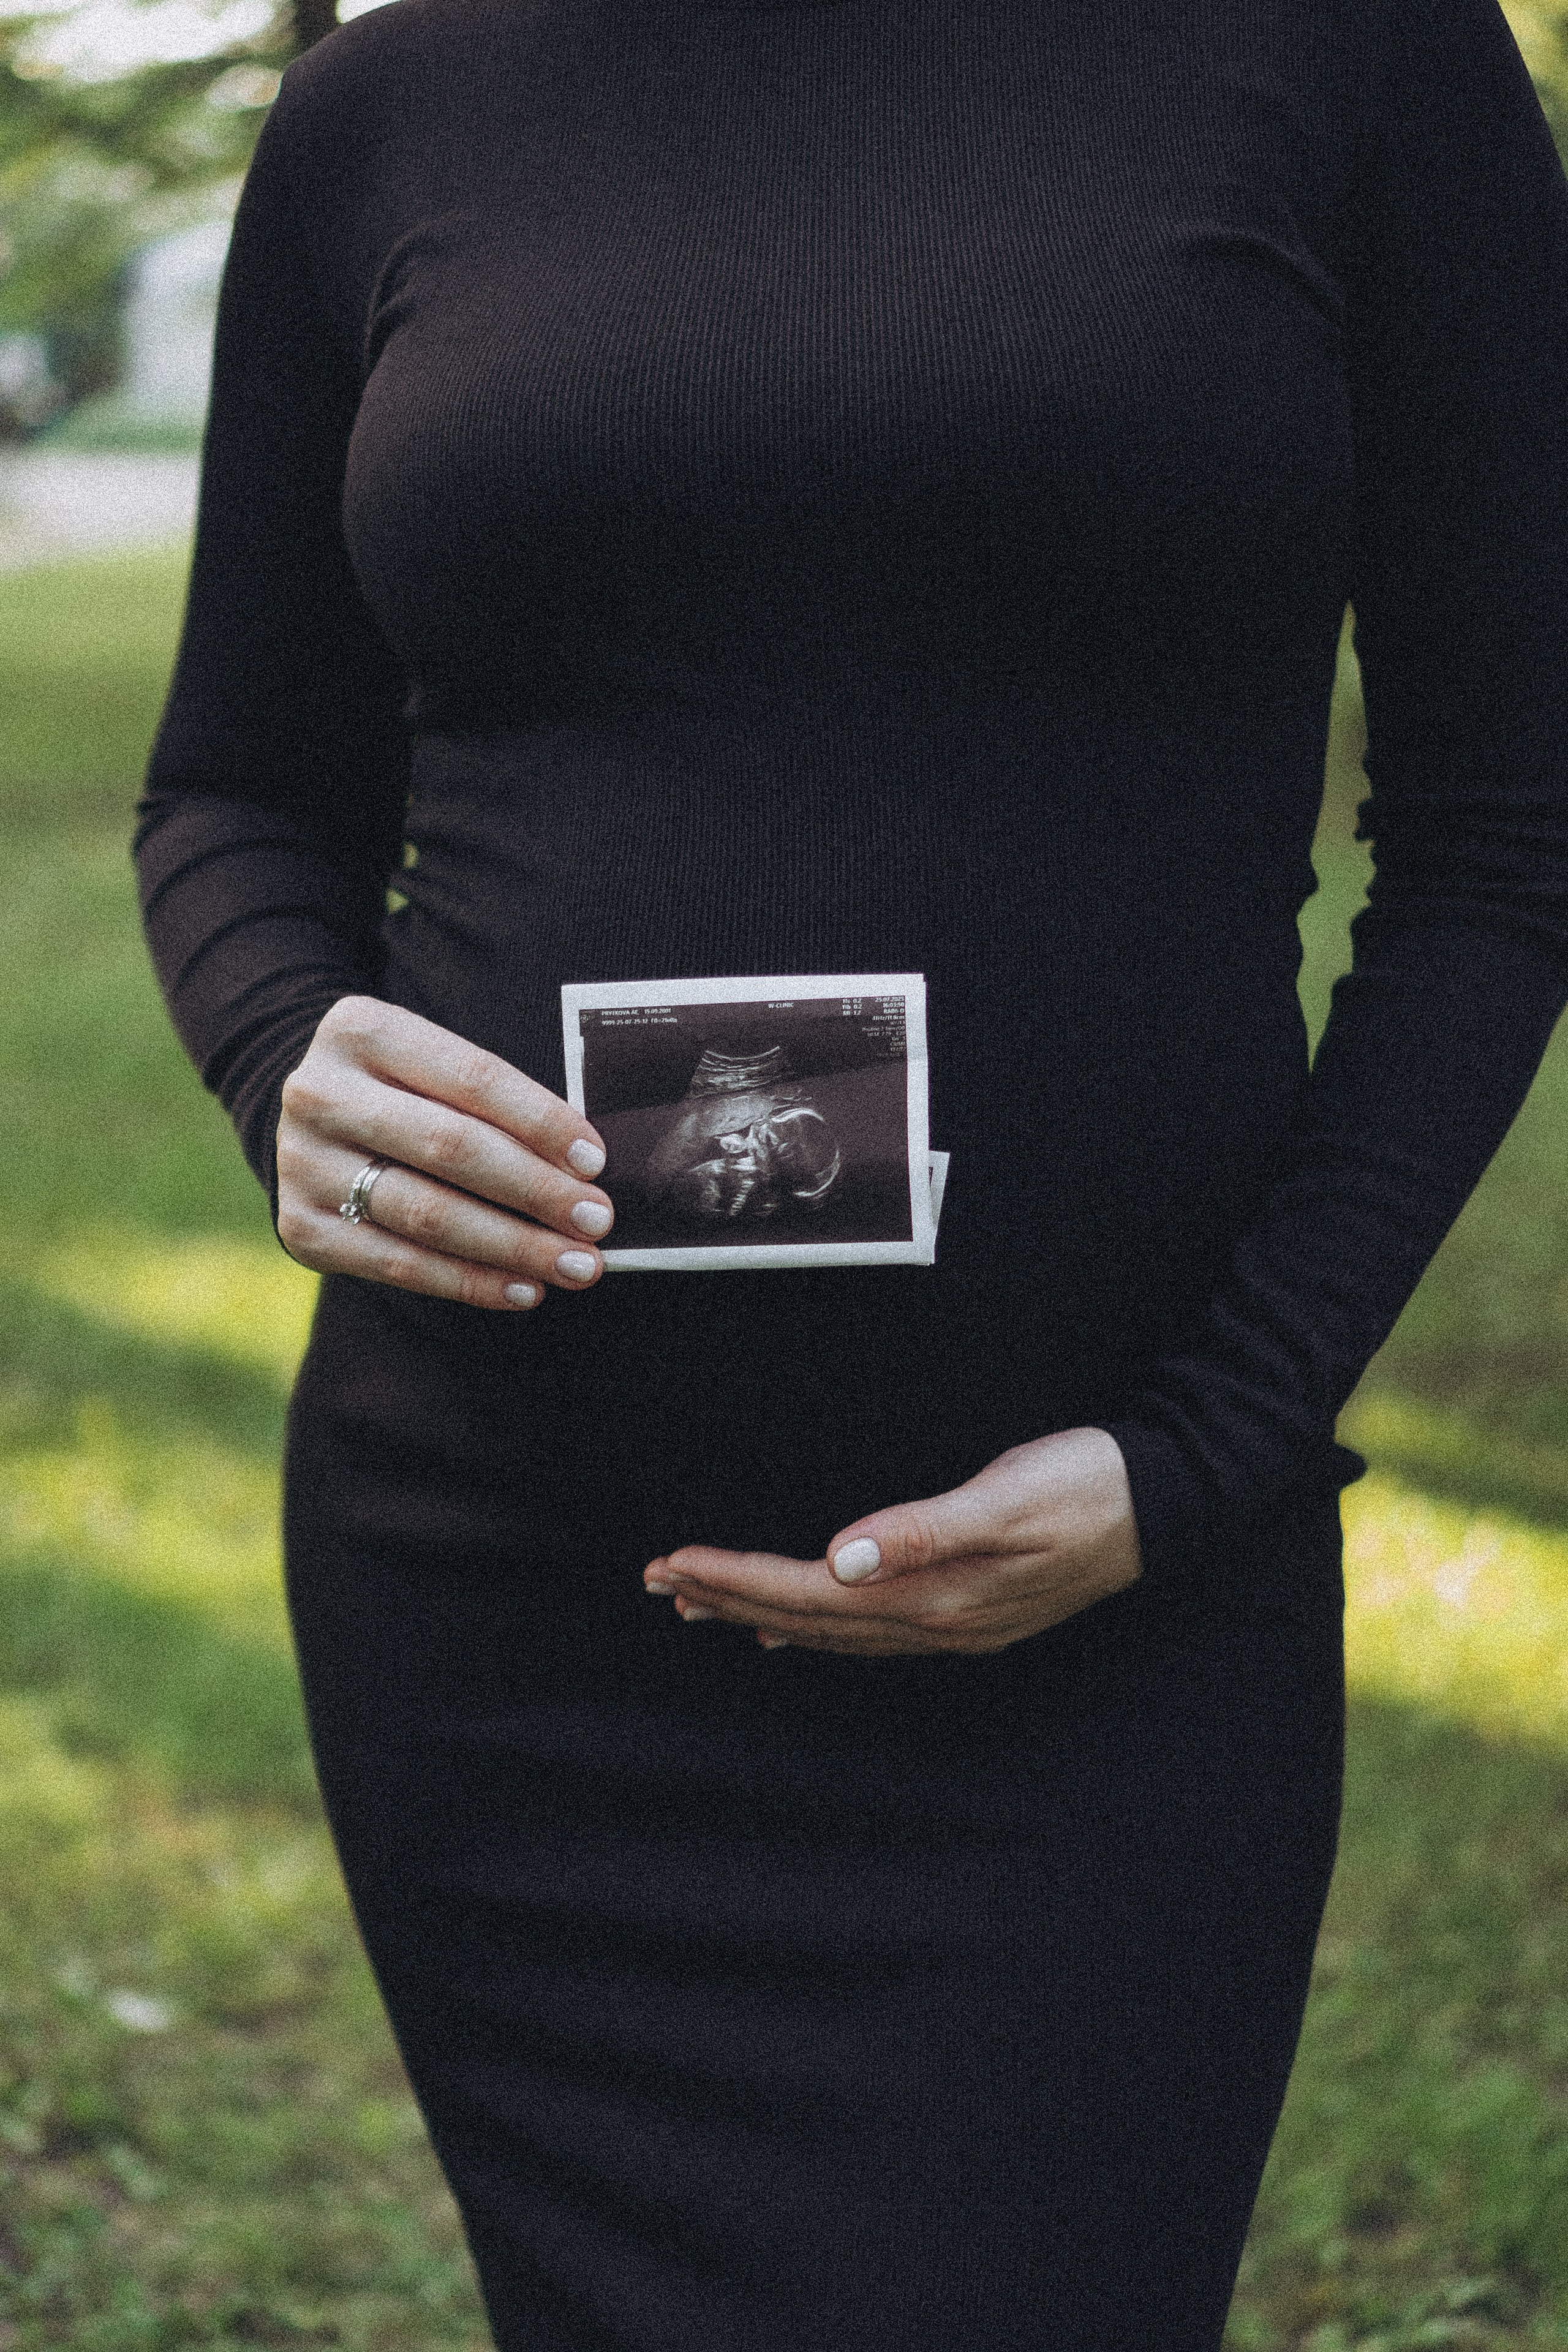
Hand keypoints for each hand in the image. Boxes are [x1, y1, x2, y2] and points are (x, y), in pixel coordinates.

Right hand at [275, 996, 612, 1308]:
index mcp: (362, 1030)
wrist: (314, 1117)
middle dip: (535, 1190)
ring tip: (575, 1264)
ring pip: (427, 1215)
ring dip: (513, 1247)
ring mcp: (303, 1163)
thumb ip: (496, 1102)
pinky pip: (399, 1265)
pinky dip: (470, 1282)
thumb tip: (583, 1170)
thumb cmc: (406, 1089)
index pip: (472, 1079)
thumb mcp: (436, 1065)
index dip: (541, 1122)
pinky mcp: (301, 1226)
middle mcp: (320, 1093)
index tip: (595, 1161)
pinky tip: (523, 1290)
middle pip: (450, 1148)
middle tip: (596, 1221)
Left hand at [644, 1427, 1141, 1654]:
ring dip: (764, 1614)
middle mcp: (937, 1621)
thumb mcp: (1008, 1496)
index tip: (674, 1563)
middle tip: (659, 1581)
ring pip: (835, 1630)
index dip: (737, 1579)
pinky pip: (871, 1631)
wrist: (1164, 1501)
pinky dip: (821, 1626)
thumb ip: (923, 1530)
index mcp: (936, 1594)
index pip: (810, 1593)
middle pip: (810, 1618)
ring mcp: (954, 1623)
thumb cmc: (1087, 1485)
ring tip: (701, 1604)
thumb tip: (841, 1559)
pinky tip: (796, 1622)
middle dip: (729, 1597)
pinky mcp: (969, 1608)